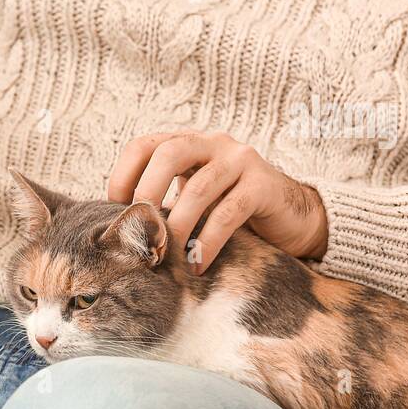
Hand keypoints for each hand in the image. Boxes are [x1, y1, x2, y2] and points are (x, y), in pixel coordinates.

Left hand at [107, 131, 327, 272]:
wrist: (292, 218)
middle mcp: (214, 144)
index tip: (115, 210)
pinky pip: (229, 214)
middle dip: (148, 191)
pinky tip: (197, 264)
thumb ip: (164, 200)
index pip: (145, 145)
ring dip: (177, 226)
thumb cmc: (231, 210)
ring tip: (166, 255)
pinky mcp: (264, 186)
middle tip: (141, 229)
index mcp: (189, 144)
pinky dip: (207, 242)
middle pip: (170, 153)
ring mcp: (242, 161)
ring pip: (199, 188)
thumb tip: (119, 227)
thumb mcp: (193, 198)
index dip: (124, 175)